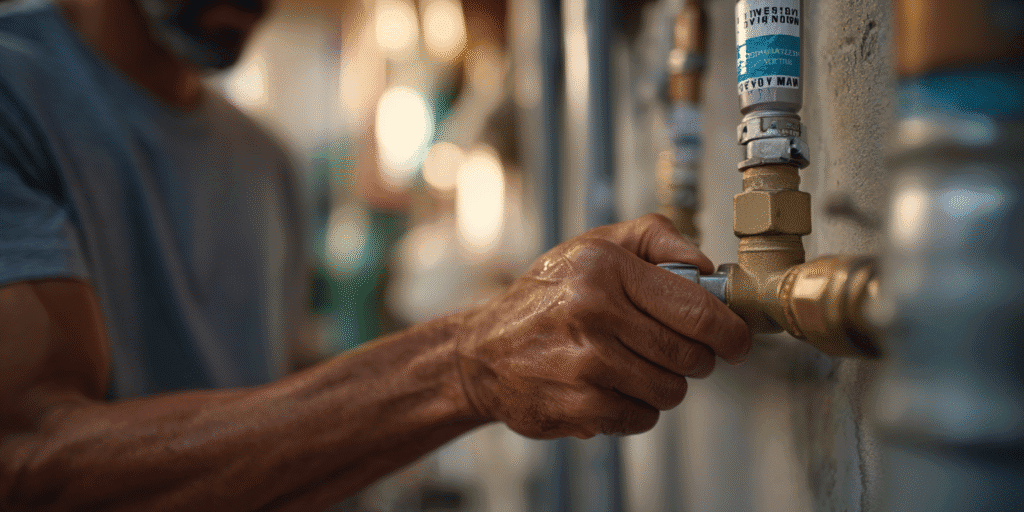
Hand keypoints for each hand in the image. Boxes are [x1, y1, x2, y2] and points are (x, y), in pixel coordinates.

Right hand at [455, 214, 750, 438]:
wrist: (484, 351)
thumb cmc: (548, 295)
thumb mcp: (595, 245)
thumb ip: (656, 238)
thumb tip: (708, 268)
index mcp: (603, 268)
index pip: (697, 310)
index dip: (731, 332)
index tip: (737, 341)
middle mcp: (593, 312)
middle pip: (690, 356)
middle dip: (697, 359)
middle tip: (680, 352)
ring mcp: (585, 363)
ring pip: (671, 391)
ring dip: (664, 384)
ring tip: (634, 367)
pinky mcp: (578, 406)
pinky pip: (642, 417)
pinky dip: (636, 408)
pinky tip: (611, 388)